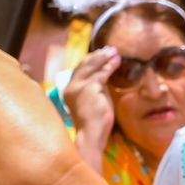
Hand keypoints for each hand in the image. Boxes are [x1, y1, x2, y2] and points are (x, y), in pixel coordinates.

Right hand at [62, 47, 119, 168]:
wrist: (91, 135)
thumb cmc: (95, 122)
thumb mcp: (94, 100)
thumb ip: (97, 87)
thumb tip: (106, 74)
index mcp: (69, 90)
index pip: (79, 70)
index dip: (91, 60)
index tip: (102, 54)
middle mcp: (71, 87)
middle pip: (84, 65)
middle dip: (98, 56)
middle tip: (110, 49)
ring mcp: (79, 87)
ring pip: (93, 68)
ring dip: (105, 59)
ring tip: (115, 53)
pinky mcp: (89, 88)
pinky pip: (101, 75)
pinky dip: (109, 67)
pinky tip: (116, 63)